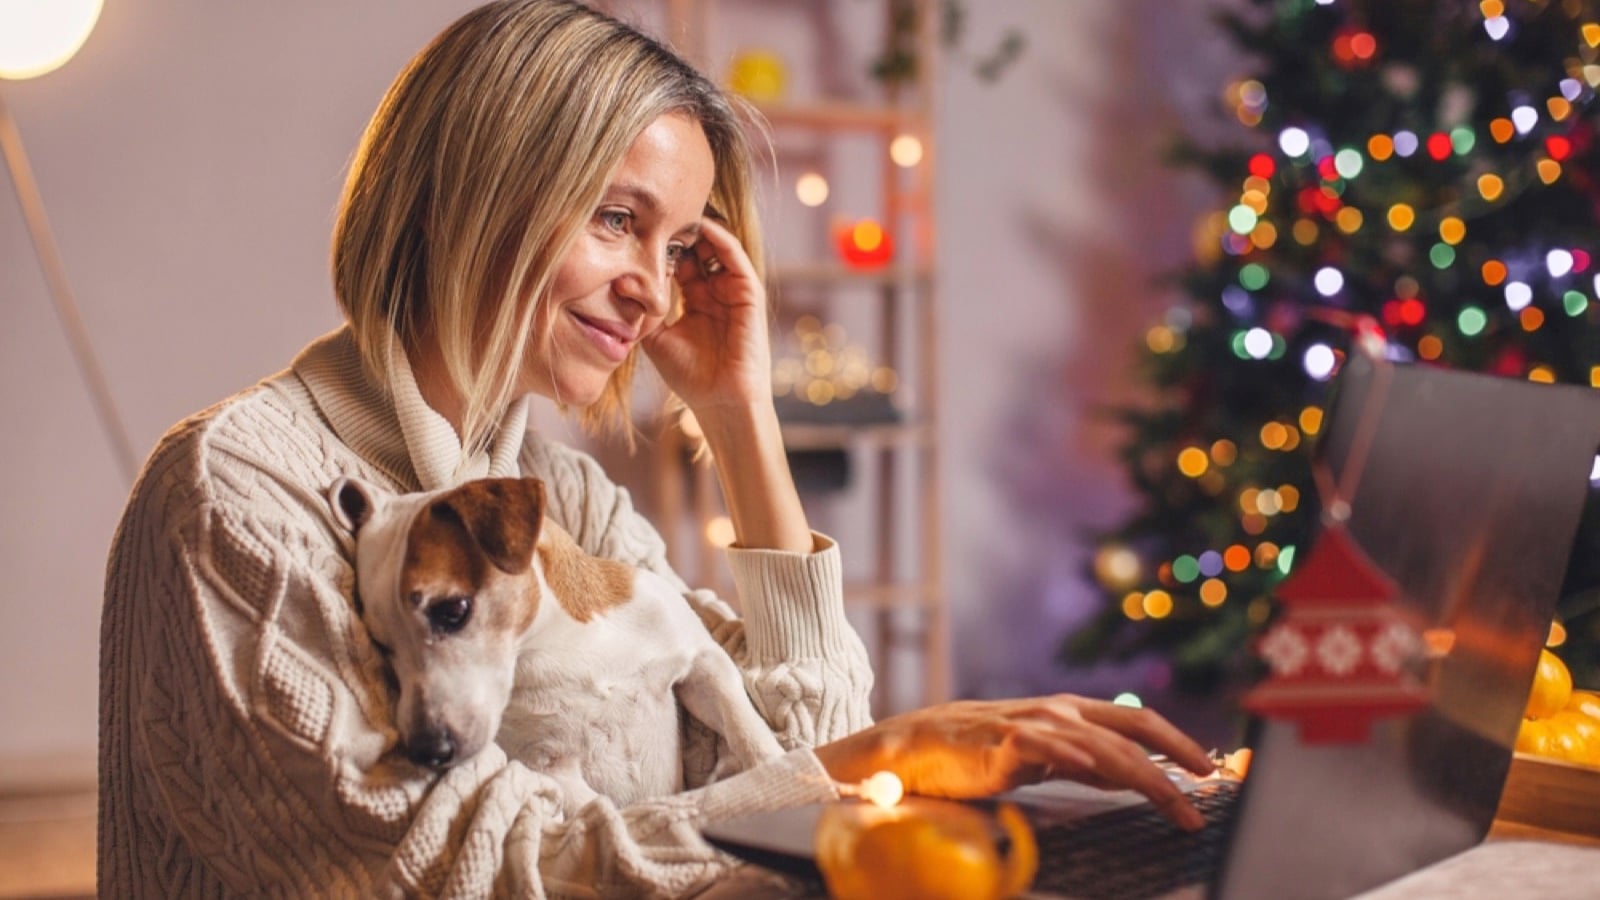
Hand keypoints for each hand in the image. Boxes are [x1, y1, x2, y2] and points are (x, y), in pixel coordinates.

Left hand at [642, 218, 771, 413]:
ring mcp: (733, 291)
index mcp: (694, 301)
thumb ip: (643, 311)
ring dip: (698, 229)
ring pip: (716, 248)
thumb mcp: (656, 338)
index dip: (660, 246)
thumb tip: (618, 284)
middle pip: (697, 250)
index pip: (678, 262)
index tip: (636, 230)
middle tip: (654, 212)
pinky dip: (720, 239)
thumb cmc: (690, 376)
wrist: (721, 401)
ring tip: (676, 210)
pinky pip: (735, 258)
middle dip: (678, 231)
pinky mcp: (749, 293)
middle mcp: (715, 292)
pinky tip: (702, 226)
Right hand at [813, 696, 1215, 830]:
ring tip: (1172, 799)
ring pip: (1099, 746)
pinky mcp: (1004, 743)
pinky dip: (1072, 756)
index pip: (1137, 720)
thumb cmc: (983, 752)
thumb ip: (1083, 762)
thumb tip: (1125, 777)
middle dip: (1174, 762)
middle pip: (1129, 734)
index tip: (1210, 768)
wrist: (923, 744)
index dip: (1178, 740)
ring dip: (1142, 774)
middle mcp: (1059, 711)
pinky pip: (1045, 748)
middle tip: (1204, 793)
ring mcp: (1033, 724)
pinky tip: (1096, 770)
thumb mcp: (1044, 756)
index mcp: (1072, 711)